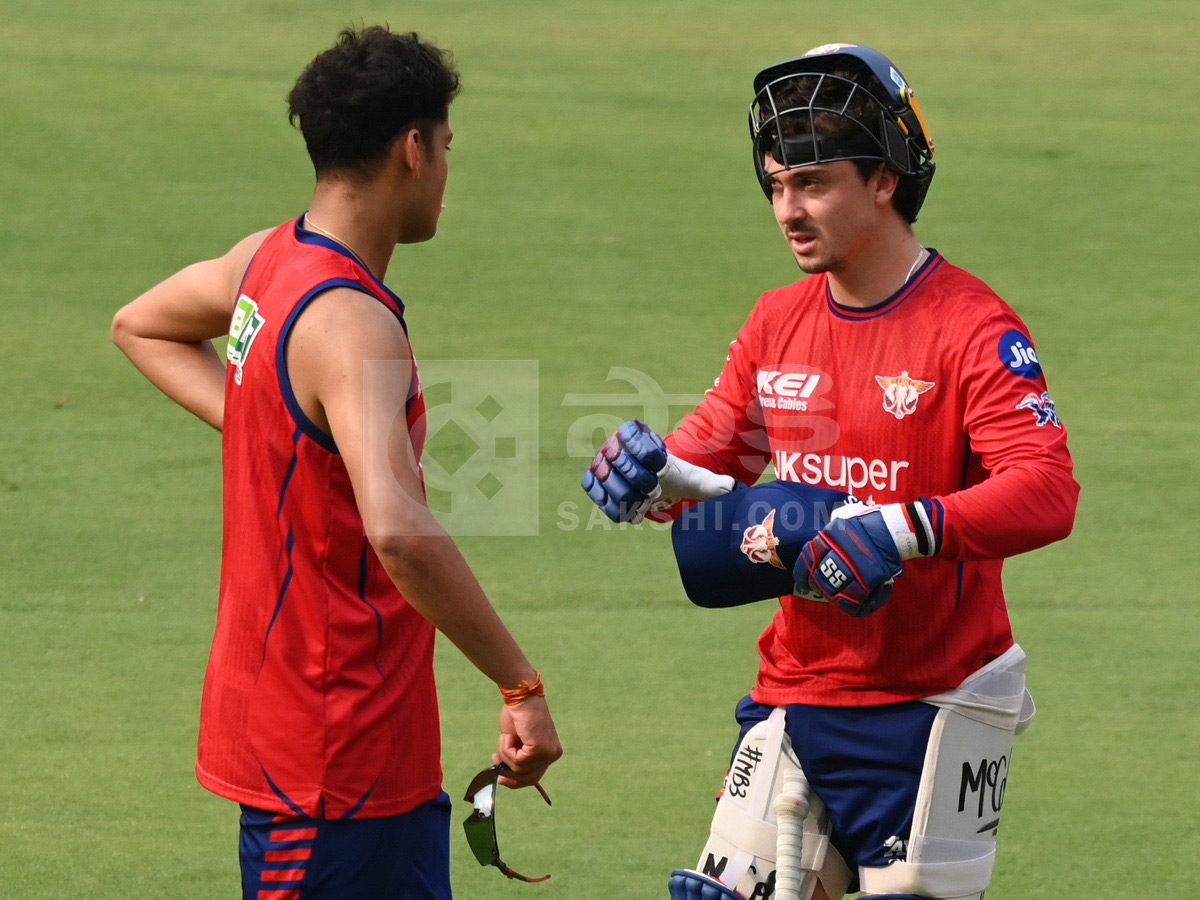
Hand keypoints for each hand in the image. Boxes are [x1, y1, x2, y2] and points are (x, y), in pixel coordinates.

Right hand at [494, 695, 561, 788]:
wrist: (520, 696)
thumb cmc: (517, 714)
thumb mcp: (516, 742)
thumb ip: (516, 758)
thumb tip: (503, 775)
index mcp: (550, 751)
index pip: (534, 777)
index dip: (515, 781)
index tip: (500, 778)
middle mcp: (553, 754)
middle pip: (527, 779)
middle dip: (508, 772)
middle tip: (494, 758)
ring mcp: (549, 753)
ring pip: (519, 770)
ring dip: (505, 754)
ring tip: (505, 737)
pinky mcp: (540, 750)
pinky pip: (517, 761)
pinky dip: (506, 749)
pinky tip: (509, 735)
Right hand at [581, 420, 735, 522]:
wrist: (649, 481)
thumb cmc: (670, 476)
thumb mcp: (691, 477)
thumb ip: (710, 482)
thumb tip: (732, 489)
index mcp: (637, 433)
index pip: (633, 436)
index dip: (646, 455)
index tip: (661, 470)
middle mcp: (614, 442)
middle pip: (622, 462)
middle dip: (639, 481)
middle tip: (653, 491)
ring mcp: (600, 460)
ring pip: (606, 478)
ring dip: (625, 495)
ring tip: (641, 503)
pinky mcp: (591, 477)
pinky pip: (593, 489)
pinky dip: (608, 503)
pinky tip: (627, 511)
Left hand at [795, 500, 935, 616]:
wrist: (891, 528)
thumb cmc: (865, 523)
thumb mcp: (839, 521)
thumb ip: (828, 535)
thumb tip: (818, 549)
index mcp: (826, 540)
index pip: (805, 563)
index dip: (802, 575)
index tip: (804, 581)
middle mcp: (835, 556)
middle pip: (819, 581)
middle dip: (819, 587)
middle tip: (824, 588)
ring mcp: (852, 570)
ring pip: (835, 595)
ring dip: (837, 598)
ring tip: (842, 595)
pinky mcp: (868, 581)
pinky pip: (855, 604)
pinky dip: (856, 607)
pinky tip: (860, 603)